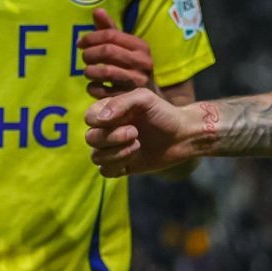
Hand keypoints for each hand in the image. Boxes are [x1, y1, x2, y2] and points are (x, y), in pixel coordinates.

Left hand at [77, 8, 155, 96]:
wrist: (148, 97)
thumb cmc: (130, 65)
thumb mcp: (124, 46)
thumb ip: (109, 29)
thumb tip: (97, 11)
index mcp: (141, 46)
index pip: (110, 35)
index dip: (91, 37)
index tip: (80, 43)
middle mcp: (143, 62)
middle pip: (107, 51)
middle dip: (89, 54)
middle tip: (84, 58)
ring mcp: (137, 82)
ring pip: (105, 71)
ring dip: (90, 71)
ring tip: (88, 71)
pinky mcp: (129, 98)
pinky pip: (103, 91)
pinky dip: (93, 87)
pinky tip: (93, 85)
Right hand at [84, 88, 198, 176]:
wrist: (182, 136)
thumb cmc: (163, 113)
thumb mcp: (144, 99)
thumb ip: (120, 103)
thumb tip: (100, 120)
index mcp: (108, 112)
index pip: (89, 117)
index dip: (100, 120)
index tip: (124, 119)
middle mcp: (107, 130)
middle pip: (90, 138)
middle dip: (112, 137)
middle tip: (135, 132)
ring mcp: (112, 150)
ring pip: (96, 156)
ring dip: (116, 152)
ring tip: (138, 145)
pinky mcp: (120, 166)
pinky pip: (105, 171)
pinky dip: (118, 164)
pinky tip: (135, 156)